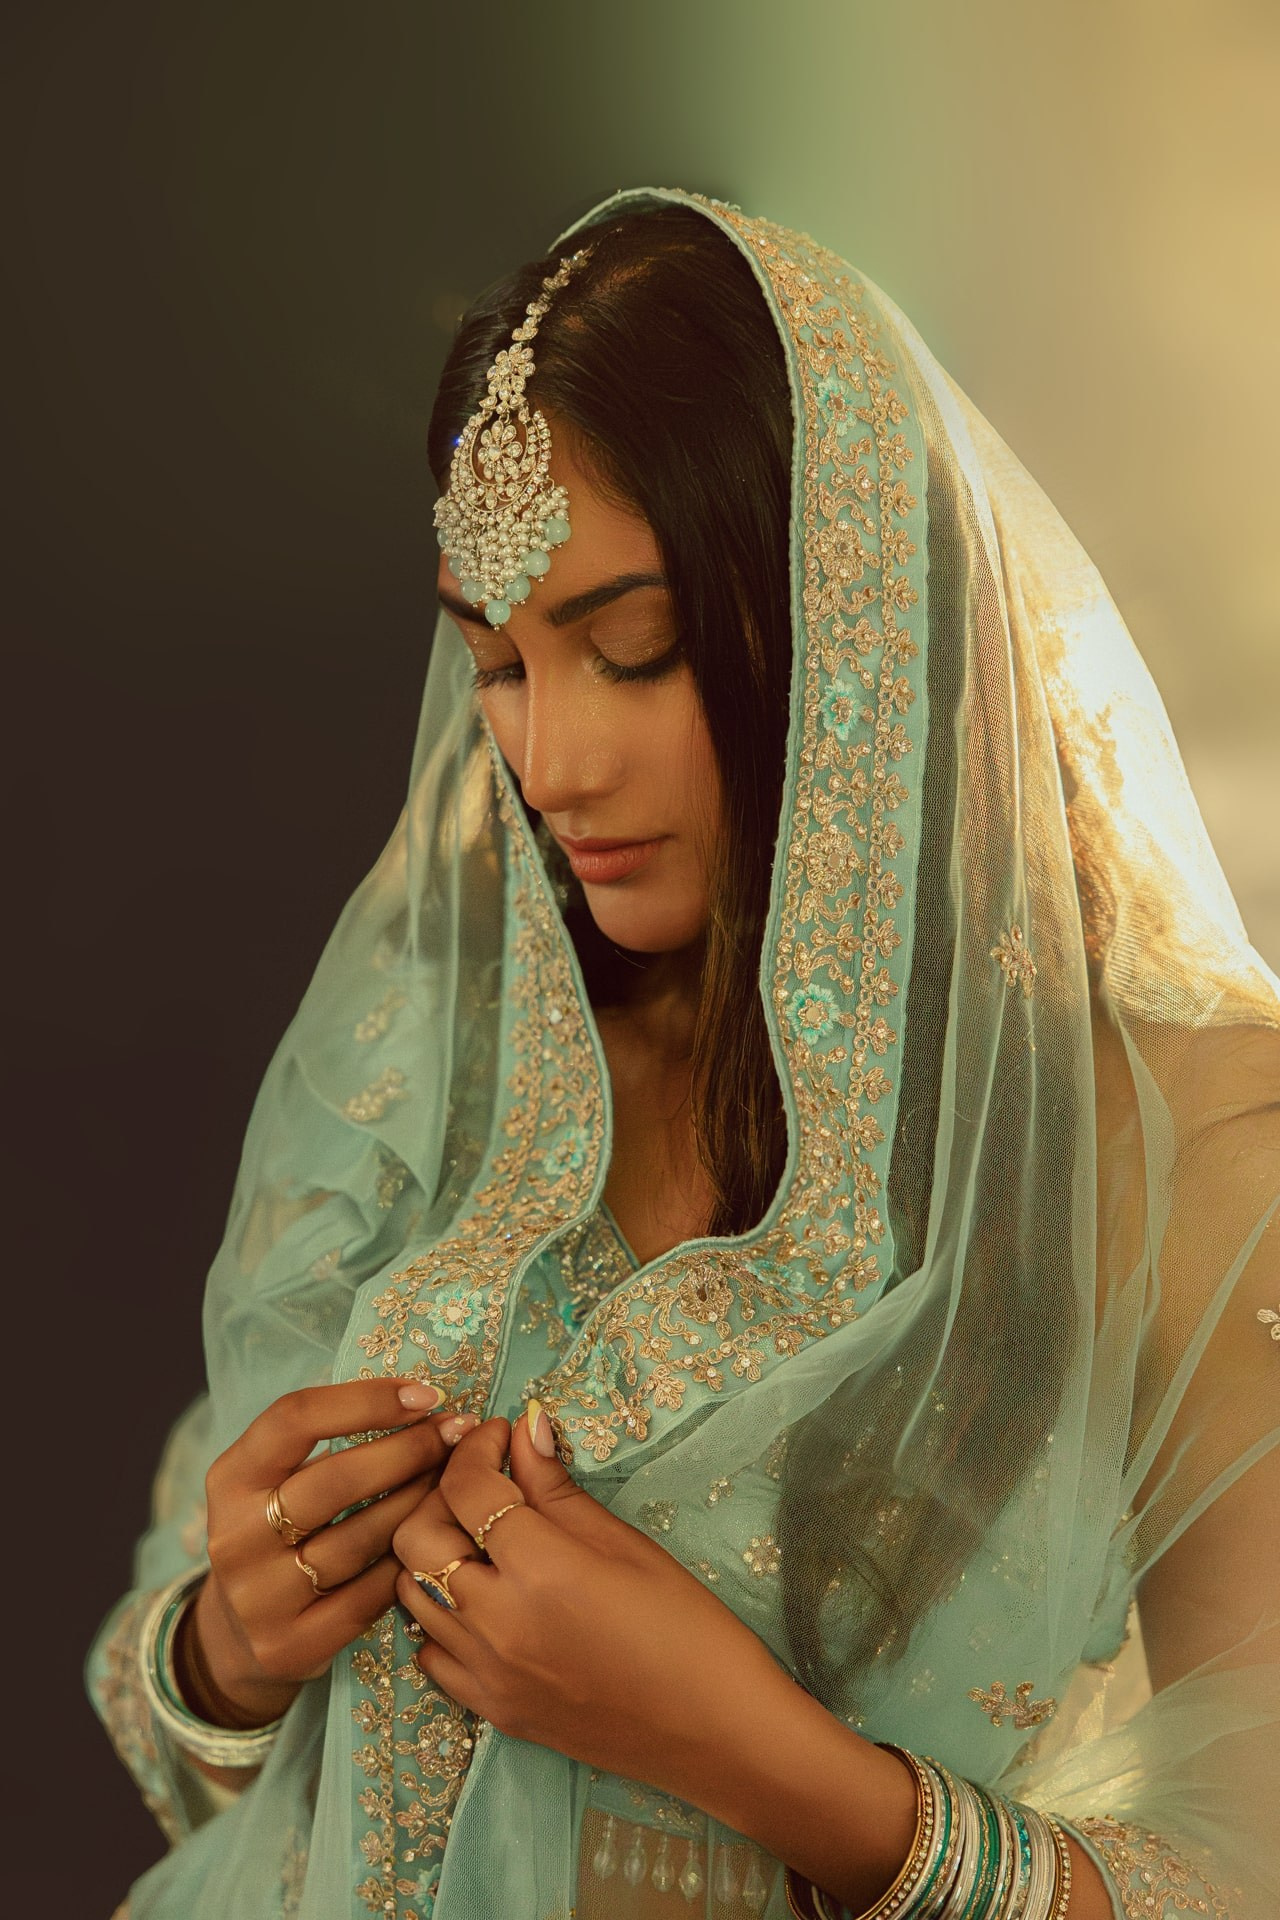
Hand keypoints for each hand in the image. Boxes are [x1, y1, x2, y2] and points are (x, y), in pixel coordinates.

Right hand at [181, 1378, 477, 1731]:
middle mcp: (236, 1538)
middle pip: (335, 1479)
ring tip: (457, 1480)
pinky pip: (372, 1595)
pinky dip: (409, 1562)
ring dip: (420, 1502)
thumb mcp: (275, 1479)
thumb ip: (324, 1439)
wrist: (237, 1636)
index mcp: (230, 1478)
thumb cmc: (278, 1531)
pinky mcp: (292, 1645)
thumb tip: (418, 1395)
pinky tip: (438, 1540)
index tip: (426, 1394)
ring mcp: (260, 1598)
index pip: (294, 1418)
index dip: (366, 1400)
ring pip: (360, 1540)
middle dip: (409, 1449)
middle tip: (458, 1432)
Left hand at [391, 1404, 790, 1808]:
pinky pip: (430, 1653)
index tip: (500, 1435)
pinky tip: (482, 1601)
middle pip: (416, 1537)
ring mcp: (486, 1672)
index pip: (467, 1488)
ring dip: (434, 1553)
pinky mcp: (490, 1709)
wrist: (713, 1729)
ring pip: (411, 1593)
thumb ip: (556, 1488)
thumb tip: (524, 1431)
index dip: (477, 1447)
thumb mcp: (624, 1544)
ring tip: (478, 1538)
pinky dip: (441, 1617)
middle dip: (439, 1494)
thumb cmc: (686, 1627)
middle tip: (483, 1482)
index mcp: (539, 1569)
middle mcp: (496, 1621)